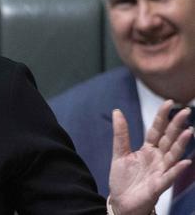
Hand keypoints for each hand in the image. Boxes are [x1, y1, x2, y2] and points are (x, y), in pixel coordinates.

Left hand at [108, 100, 192, 214]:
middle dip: (177, 126)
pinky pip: (169, 177)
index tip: (169, 103)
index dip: (163, 117)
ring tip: (189, 132)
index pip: (157, 130)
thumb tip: (117, 111)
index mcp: (148, 150)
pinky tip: (186, 162)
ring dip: (181, 145)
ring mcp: (160, 171)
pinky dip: (177, 169)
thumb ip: (121, 134)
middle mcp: (157, 159)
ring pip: (173, 156)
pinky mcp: (158, 186)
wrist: (121, 202)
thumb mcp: (119, 154)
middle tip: (186, 112)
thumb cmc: (123, 179)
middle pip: (168, 140)